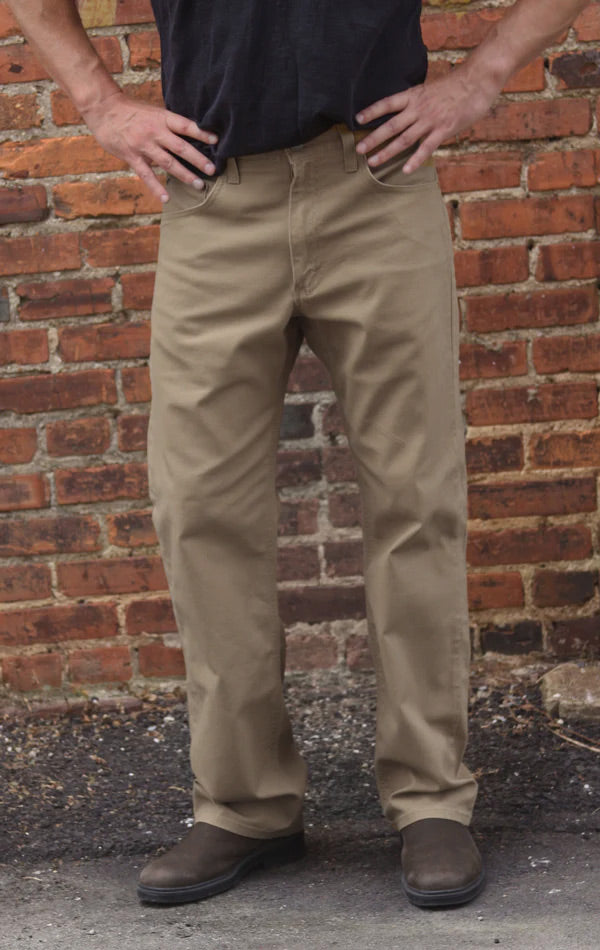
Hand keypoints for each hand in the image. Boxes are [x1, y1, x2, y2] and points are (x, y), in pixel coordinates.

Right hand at [81, 91, 218, 201]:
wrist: (103, 108)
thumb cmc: (130, 110)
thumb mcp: (152, 111)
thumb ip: (168, 123)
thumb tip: (189, 134)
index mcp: (161, 118)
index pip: (186, 125)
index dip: (201, 133)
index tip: (216, 141)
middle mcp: (154, 132)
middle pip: (180, 147)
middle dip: (198, 159)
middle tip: (212, 170)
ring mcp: (143, 145)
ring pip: (167, 163)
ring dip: (184, 175)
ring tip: (198, 185)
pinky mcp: (132, 156)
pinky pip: (146, 175)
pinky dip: (156, 187)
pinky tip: (166, 198)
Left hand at [355, 68, 501, 173]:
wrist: (477, 80)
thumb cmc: (457, 85)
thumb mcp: (431, 89)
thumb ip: (419, 102)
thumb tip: (410, 112)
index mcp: (415, 96)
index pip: (388, 103)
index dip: (372, 111)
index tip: (358, 119)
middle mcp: (418, 108)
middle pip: (391, 125)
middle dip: (373, 138)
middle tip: (358, 149)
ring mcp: (430, 120)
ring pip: (403, 139)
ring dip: (386, 152)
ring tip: (372, 162)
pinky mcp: (443, 130)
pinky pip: (426, 148)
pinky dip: (415, 160)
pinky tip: (405, 170)